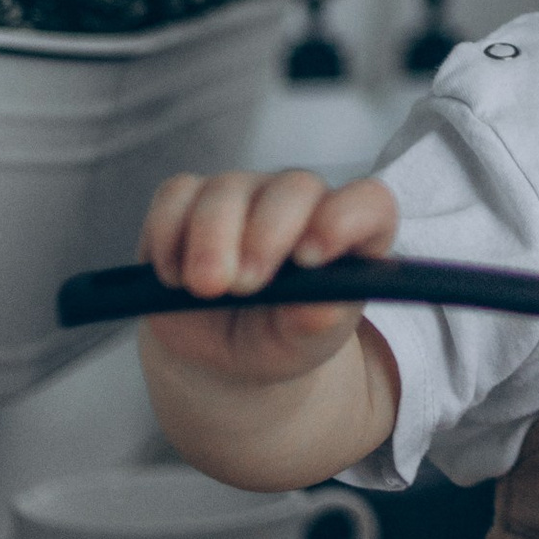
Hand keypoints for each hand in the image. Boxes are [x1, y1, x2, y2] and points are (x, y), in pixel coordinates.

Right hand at [136, 167, 398, 392]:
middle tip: (244, 286)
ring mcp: (246, 191)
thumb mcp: (302, 344)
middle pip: (293, 188)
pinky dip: (168, 235)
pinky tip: (174, 276)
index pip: (370, 203)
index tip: (312, 260)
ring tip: (206, 288)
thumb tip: (319, 310)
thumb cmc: (279, 339)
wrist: (223, 349)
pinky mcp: (191, 197)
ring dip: (210, 239)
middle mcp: (301, 203)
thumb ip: (315, 324)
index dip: (346, 219)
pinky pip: (177, 195)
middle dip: (265, 234)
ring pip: (227, 189)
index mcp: (349, 234)